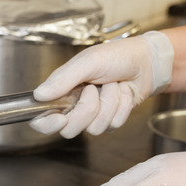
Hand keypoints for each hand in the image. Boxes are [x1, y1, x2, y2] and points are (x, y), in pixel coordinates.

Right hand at [29, 31, 173, 138]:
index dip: (47, 124)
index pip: (42, 119)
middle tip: (94, 89)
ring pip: (94, 128)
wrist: (146, 62)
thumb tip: (39, 94)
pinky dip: (122, 106)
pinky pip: (112, 125)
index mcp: (62, 92)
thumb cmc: (116, 56)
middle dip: (86, 110)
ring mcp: (93, 115)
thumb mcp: (88, 62)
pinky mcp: (110, 120)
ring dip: (109, 104)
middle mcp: (74, 106)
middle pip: (69, 129)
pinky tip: (123, 92)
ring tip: (112, 86)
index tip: (60, 118)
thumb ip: (63, 79)